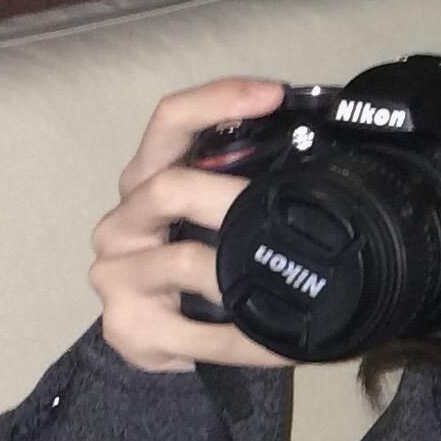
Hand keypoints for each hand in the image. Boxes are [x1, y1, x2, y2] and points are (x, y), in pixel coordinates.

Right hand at [90, 77, 291, 373]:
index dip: (217, 100)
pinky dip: (250, 341)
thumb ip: (241, 183)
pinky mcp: (127, 328)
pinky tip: (284, 345)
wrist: (159, 341)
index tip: (274, 94)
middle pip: (169, 187)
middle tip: (289, 208)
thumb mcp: (215, 216)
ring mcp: (115, 274)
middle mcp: (122, 220)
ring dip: (242, 274)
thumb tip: (324, 160)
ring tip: (292, 282)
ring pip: (186, 262)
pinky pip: (201, 337)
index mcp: (146, 178)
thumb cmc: (198, 264)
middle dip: (233, 196)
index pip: (170, 121)